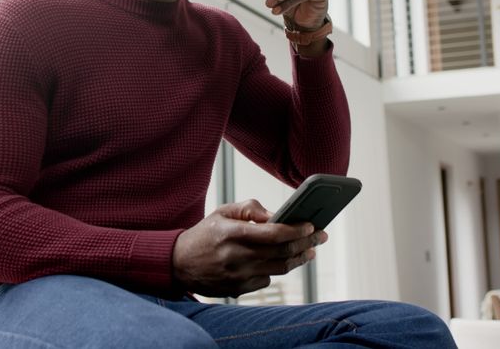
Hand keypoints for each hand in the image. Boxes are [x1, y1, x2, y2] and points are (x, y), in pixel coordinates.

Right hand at [171, 199, 327, 297]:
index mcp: (232, 234)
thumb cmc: (204, 234)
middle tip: (320, 236)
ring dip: (298, 258)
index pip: (272, 234)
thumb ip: (250, 209)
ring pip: (279, 269)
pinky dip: (276, 269)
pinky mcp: (238, 290)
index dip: (295, 230)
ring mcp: (238, 276)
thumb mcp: (222, 212)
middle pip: (281, 252)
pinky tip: (281, 260)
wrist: (179, 263)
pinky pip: (267, 280)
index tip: (310, 225)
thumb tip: (277, 215)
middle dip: (305, 242)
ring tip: (309, 249)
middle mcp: (235, 257)